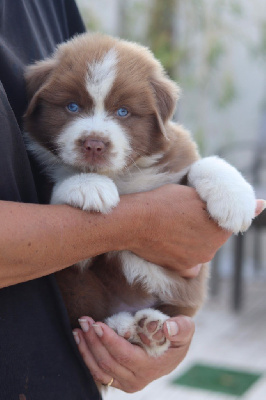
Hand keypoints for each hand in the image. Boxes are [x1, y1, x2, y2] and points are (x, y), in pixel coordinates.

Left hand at [73, 315, 193, 392]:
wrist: (171, 352)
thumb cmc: (176, 338)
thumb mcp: (185, 330)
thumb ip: (181, 327)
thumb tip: (169, 327)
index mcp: (151, 367)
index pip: (125, 356)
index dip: (110, 341)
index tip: (98, 324)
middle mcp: (136, 380)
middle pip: (108, 362)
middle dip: (93, 341)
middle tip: (84, 321)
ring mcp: (125, 382)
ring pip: (99, 369)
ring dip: (86, 349)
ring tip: (78, 329)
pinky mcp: (117, 380)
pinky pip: (97, 372)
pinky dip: (86, 357)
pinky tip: (79, 341)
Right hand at [127, 186, 264, 273]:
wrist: (134, 222)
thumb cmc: (165, 203)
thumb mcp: (196, 195)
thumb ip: (226, 202)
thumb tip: (264, 205)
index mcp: (218, 231)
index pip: (231, 222)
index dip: (227, 213)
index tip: (227, 210)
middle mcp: (211, 250)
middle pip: (214, 236)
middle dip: (206, 225)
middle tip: (187, 213)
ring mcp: (195, 262)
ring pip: (202, 247)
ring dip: (195, 238)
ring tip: (175, 225)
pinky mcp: (180, 269)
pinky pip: (190, 261)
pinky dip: (185, 252)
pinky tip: (173, 240)